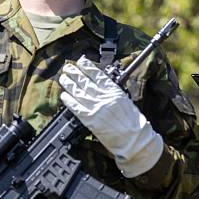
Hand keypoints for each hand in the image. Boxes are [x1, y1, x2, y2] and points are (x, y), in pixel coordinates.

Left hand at [59, 56, 163, 177]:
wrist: (134, 138)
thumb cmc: (134, 122)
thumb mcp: (126, 101)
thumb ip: (113, 92)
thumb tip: (102, 86)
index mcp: (114, 90)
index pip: (97, 74)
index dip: (87, 66)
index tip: (82, 61)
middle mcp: (103, 97)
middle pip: (85, 81)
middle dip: (74, 72)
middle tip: (68, 67)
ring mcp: (95, 107)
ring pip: (78, 92)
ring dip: (69, 84)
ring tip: (63, 78)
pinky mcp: (90, 119)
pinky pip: (76, 107)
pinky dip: (69, 100)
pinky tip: (64, 95)